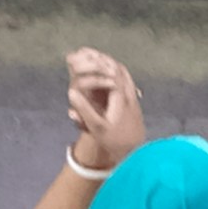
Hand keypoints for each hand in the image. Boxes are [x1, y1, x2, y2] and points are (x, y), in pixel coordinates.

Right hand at [61, 44, 143, 170]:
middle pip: (121, 71)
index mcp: (121, 98)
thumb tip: (71, 92)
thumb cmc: (114, 141)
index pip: (112, 73)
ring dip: (114, 66)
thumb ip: (84, 109)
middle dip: (107, 60)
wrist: (135, 155)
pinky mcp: (136, 105)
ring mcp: (134, 100)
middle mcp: (130, 96)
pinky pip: (129, 83)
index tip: (88, 54)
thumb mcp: (97, 127)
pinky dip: (119, 75)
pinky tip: (112, 78)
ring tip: (101, 61)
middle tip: (93, 53)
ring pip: (126, 77)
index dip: (100, 63)